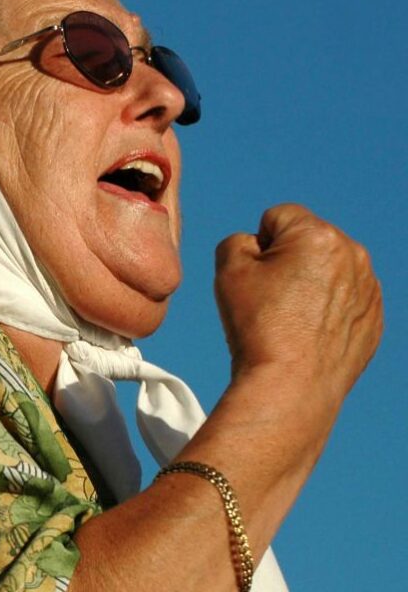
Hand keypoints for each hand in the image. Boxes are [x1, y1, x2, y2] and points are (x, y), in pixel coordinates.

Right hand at [214, 204, 381, 397]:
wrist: (292, 385)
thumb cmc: (259, 327)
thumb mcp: (228, 271)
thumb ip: (236, 241)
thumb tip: (256, 244)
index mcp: (318, 236)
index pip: (278, 217)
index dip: (258, 245)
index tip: (256, 278)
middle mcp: (353, 255)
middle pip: (307, 242)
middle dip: (287, 261)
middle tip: (270, 300)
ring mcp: (369, 288)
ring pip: (327, 270)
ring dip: (308, 283)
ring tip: (289, 319)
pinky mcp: (375, 317)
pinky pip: (345, 299)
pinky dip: (325, 309)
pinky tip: (308, 333)